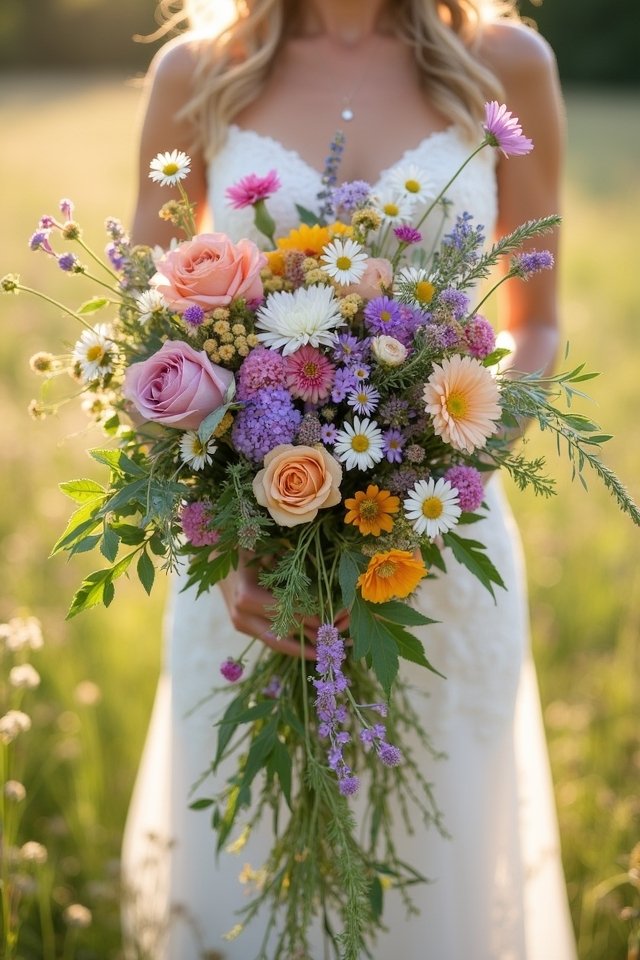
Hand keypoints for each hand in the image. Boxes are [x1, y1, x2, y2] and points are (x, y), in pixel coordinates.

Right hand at [218, 552, 348, 660]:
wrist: (209, 557)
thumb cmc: (241, 545)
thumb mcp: (263, 548)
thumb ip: (287, 561)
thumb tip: (321, 571)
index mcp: (247, 595)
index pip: (286, 611)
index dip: (310, 616)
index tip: (333, 620)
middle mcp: (242, 615)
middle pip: (283, 633)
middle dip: (312, 639)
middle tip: (338, 645)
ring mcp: (241, 624)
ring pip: (277, 643)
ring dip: (304, 648)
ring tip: (329, 654)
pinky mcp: (243, 627)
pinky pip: (270, 639)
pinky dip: (292, 644)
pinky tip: (313, 649)